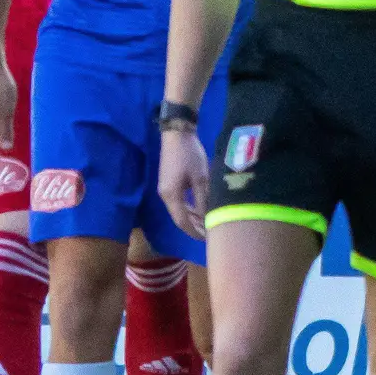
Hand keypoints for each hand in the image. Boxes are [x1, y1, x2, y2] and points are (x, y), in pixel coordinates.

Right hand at [161, 122, 211, 237]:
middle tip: (210, 235)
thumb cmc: (190, 155)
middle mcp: (165, 195)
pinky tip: (200, 211)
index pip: (182, 222)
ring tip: (206, 225)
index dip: (194, 232)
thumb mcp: (201, 178)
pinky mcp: (169, 183)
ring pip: (179, 210)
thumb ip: (203, 199)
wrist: (177, 134)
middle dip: (194, 227)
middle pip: (179, 218)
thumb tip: (207, 218)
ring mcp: (165, 189)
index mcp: (171, 196)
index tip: (207, 239)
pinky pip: (179, 202)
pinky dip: (189, 208)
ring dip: (192, 218)